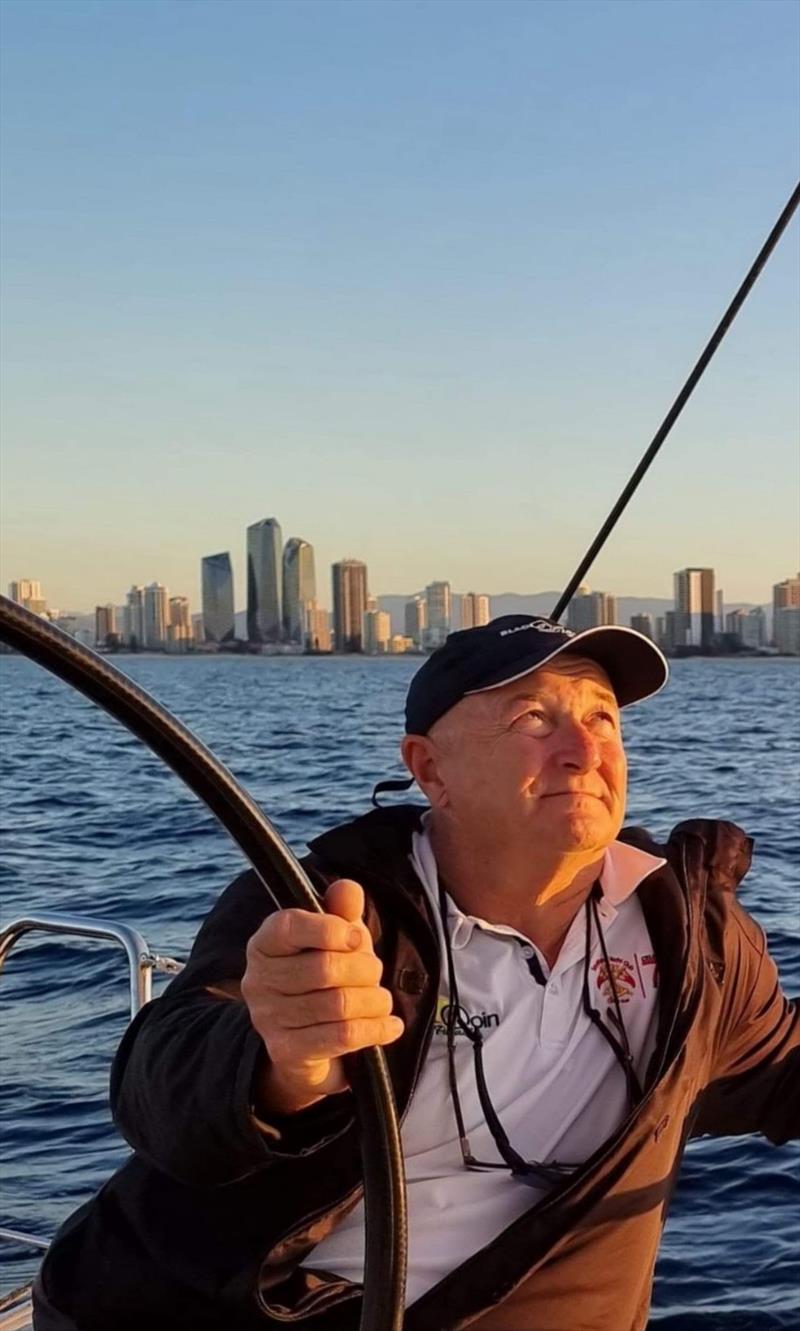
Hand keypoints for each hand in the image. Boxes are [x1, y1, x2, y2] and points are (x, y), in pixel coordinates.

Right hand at [242, 879, 403, 1115]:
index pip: (290, 926)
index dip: (330, 929)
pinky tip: (390, 1025)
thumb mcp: (336, 938)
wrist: (309, 1043)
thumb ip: (341, 909)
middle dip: (364, 970)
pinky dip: (376, 1029)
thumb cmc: (323, 977)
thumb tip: (348, 888)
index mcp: (264, 943)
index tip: (356, 937)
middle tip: (375, 973)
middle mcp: (257, 980)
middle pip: (324, 968)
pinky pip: (342, 1036)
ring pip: (338, 1004)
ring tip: (383, 1000)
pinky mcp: (286, 1051)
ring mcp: (268, 1018)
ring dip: (374, 1001)